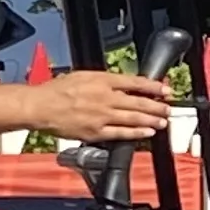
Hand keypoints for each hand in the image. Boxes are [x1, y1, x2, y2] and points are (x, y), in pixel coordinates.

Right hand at [25, 65, 176, 145]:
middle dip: (157, 105)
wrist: (41, 106)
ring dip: (151, 119)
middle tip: (169, 107)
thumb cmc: (58, 90)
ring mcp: (102, 116)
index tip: (165, 89)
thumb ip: (105, 80)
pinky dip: (136, 133)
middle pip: (138, 101)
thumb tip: (123, 84)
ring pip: (133, 118)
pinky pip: (121, 134)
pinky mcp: (96, 132)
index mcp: (102, 80)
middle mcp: (105, 98)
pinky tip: (147, 133)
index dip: (153, 86)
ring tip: (163, 120)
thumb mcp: (84, 75)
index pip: (134, 82)